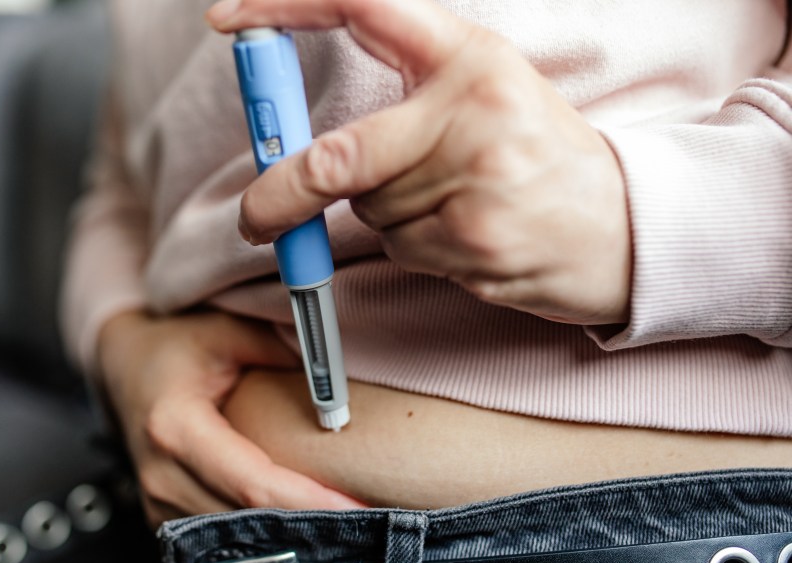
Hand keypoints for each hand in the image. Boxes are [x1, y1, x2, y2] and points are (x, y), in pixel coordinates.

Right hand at [97, 310, 365, 525]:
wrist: (122, 367)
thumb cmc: (173, 346)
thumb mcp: (225, 331)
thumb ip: (280, 350)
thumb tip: (337, 381)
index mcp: (174, 429)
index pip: (252, 484)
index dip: (308, 502)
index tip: (357, 507)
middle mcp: (162, 477)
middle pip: (249, 522)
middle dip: (311, 525)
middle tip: (369, 522)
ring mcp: (159, 505)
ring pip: (238, 540)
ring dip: (291, 536)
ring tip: (347, 526)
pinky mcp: (165, 519)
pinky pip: (222, 538)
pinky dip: (266, 535)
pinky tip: (304, 524)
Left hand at [208, 0, 630, 325]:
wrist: (624, 227)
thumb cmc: (537, 156)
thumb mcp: (483, 95)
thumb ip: (402, 96)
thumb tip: (293, 133)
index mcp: (469, 54)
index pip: (363, 4)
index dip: (284, 5)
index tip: (227, 19)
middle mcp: (472, 106)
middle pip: (337, 157)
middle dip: (281, 195)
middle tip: (256, 217)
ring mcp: (476, 176)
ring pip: (369, 209)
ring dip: (386, 216)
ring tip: (452, 204)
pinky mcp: (474, 238)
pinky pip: (400, 249)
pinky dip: (415, 249)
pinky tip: (464, 234)